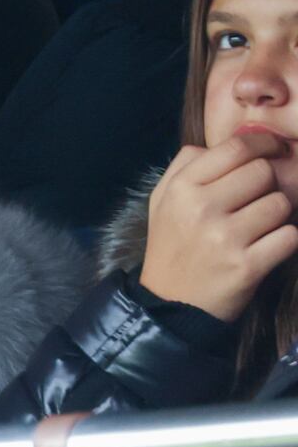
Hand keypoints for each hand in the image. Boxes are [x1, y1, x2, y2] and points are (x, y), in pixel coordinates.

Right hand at [139, 133, 297, 321]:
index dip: (264, 144)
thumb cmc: (172, 245)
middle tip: (258, 199)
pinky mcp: (247, 265)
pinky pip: (290, 236)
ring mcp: (225, 238)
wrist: (170, 304)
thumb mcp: (163, 200)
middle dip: (268, 184)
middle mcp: (201, 209)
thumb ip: (187, 164)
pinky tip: (266, 247)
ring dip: (277, 214)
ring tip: (259, 227)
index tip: (274, 150)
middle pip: (263, 172)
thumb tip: (231, 142)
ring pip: (280, 203)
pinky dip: (284, 240)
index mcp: (181, 188)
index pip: (236, 149)